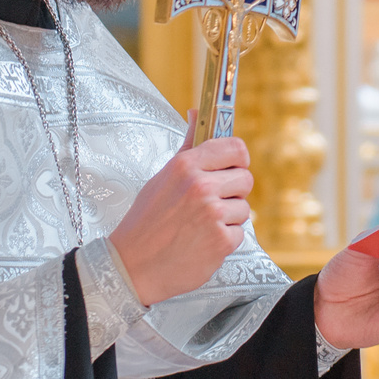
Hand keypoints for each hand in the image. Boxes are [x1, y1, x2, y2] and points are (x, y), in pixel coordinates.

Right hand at [110, 121, 252, 305]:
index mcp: (186, 166)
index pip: (235, 148)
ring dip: (228, 218)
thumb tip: (196, 111)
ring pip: (244, 208)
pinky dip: (224, 240)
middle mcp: (201, 186)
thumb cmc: (146, 220)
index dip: (238, 159)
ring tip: (200, 226)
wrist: (132, 266)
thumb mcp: (162, 177)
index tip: (232, 167)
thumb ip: (188, 146)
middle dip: (233, 192)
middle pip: (246, 179)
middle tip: (211, 203)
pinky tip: (201, 242)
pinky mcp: (222, 241)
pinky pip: (239, 233)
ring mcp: (213, 214)